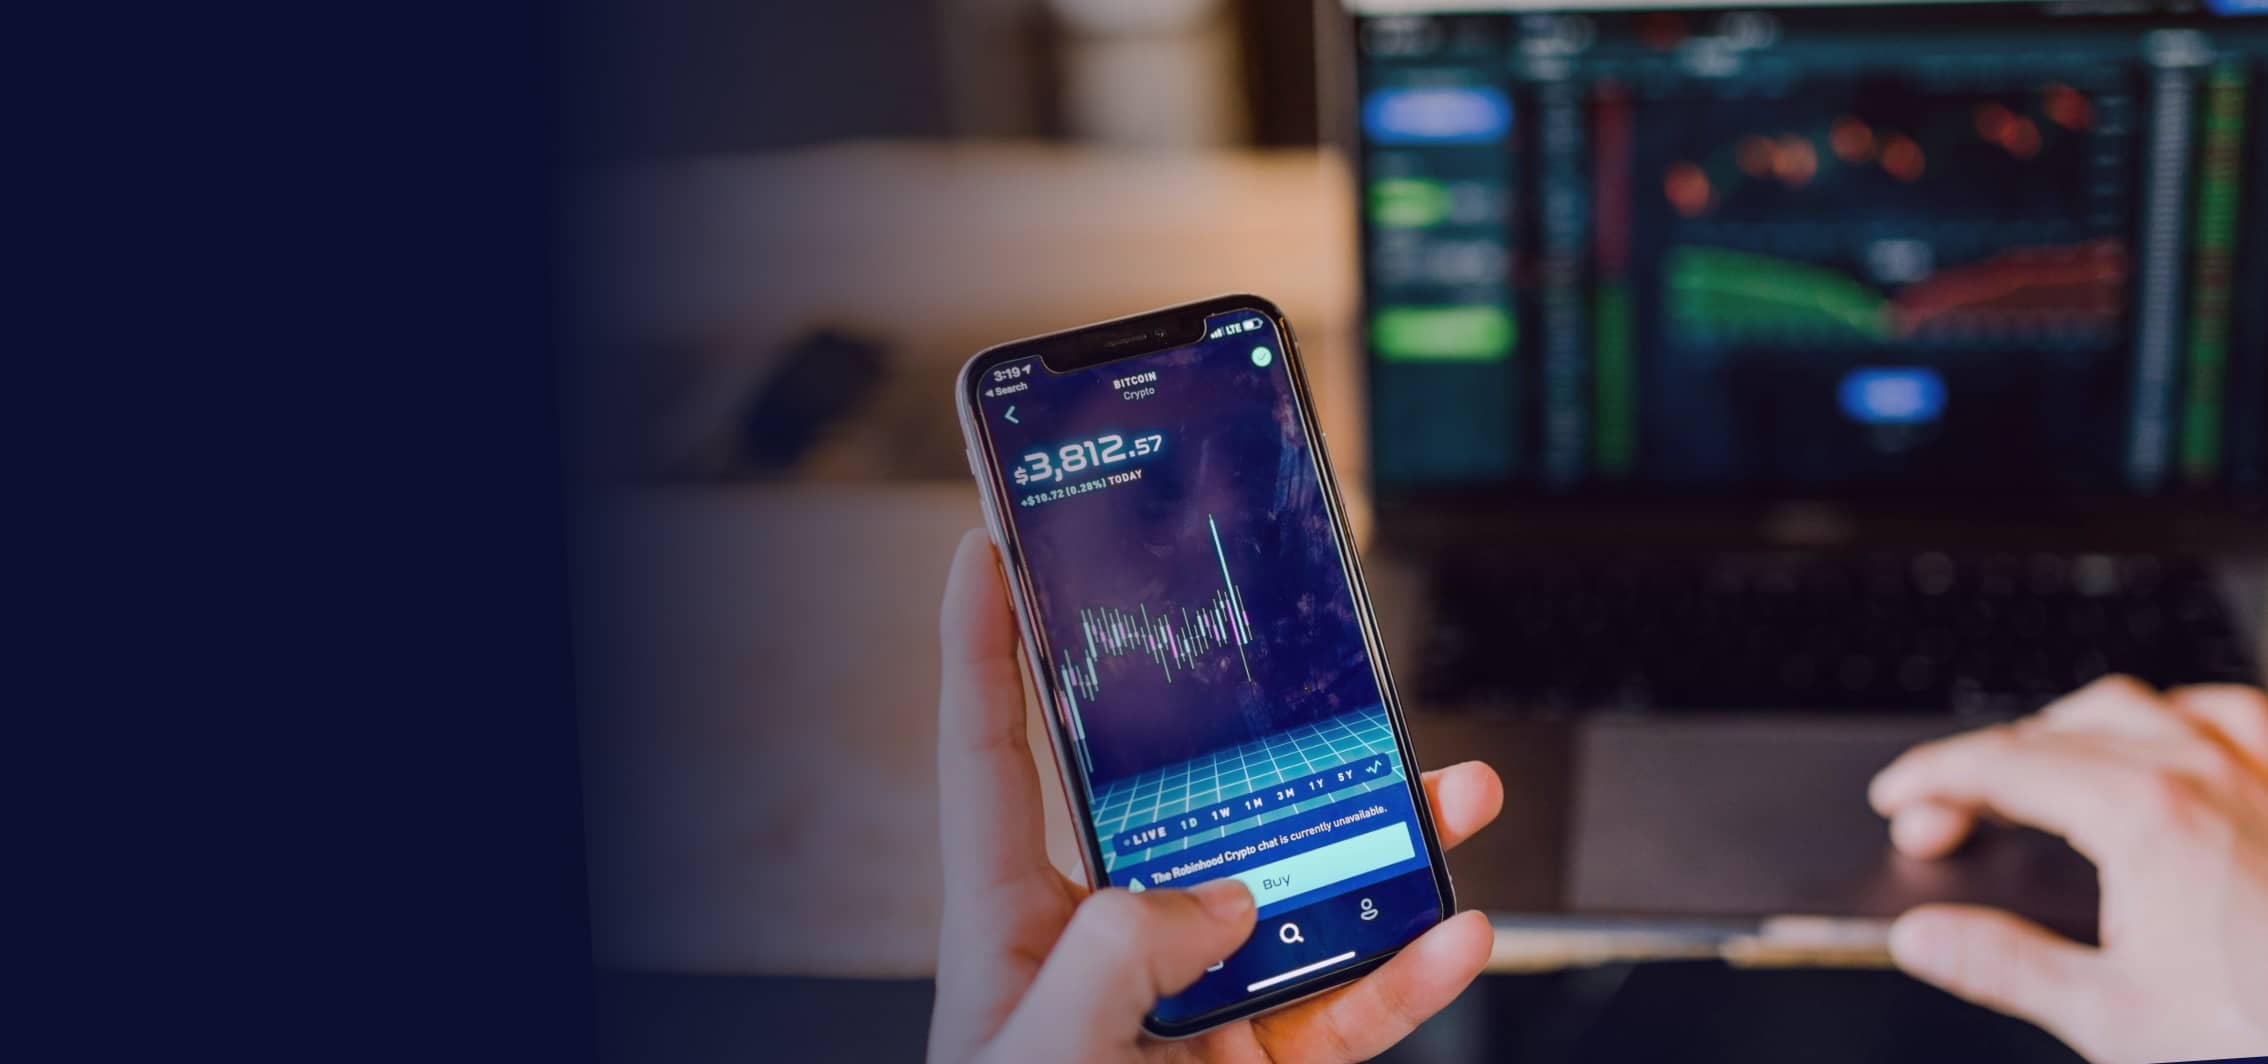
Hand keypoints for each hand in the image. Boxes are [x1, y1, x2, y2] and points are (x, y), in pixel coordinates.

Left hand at [928, 530, 1503, 1062]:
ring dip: (1380, 847)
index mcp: (1009, 923)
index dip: (982, 650)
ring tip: (1455, 789)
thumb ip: (1110, 965)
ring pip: (1296, 900)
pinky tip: (1459, 932)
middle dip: (1248, 728)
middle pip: (1182, 807)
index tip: (993, 550)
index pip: (988, 754)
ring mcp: (1190, 1009)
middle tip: (1297, 648)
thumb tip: (1220, 905)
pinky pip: (1343, 1014)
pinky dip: (1407, 978)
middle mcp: (1105, 948)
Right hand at [1870, 675, 2267, 1062]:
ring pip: (2155, 705)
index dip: (1934, 777)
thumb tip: (1924, 936)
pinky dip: (2192, 719)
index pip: (2006, 765)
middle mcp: (2209, 776)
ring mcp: (2267, 781)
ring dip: (2083, 726)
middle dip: (1991, 760)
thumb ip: (2002, 965)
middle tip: (1950, 813)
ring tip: (2047, 761)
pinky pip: (2247, 717)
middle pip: (2066, 727)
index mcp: (2147, 818)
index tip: (1900, 799)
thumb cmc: (2262, 1037)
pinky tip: (2182, 742)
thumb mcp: (2110, 1017)